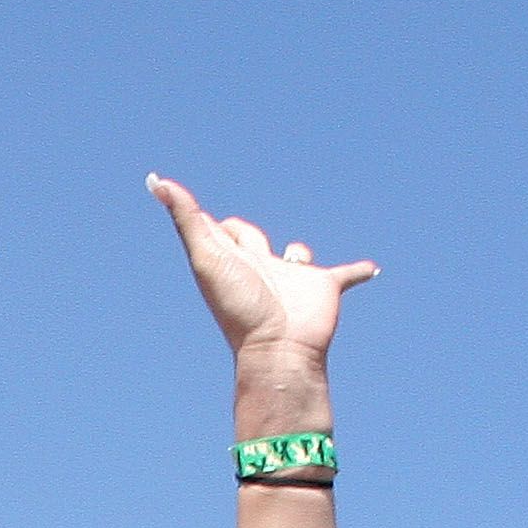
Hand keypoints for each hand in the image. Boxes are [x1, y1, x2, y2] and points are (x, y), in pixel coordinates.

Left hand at [146, 174, 375, 366]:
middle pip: (251, 239)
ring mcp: (294, 278)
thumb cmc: (239, 304)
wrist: (277, 346)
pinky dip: (359, 271)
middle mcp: (261, 267)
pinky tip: (371, 269)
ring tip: (298, 257)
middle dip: (243, 232)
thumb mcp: (207, 256)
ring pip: (296, 256)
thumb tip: (156, 181)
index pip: (216, 231)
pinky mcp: (325, 287)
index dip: (205, 221)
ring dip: (299, 254)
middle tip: (232, 229)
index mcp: (232, 260)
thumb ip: (186, 218)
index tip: (189, 210)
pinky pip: (346, 274)